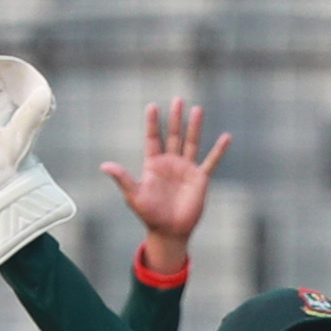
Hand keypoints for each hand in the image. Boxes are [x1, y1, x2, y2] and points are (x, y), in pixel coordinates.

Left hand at [102, 99, 228, 273]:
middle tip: (178, 99)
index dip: (152, 122)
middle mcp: (170, 163)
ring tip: (197, 109)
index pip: (153, 138)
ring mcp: (186, 169)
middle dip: (175, 117)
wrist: (170, 231)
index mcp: (153, 164)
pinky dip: (219, 150)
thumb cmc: (150, 215)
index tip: (152, 106)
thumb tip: (104, 165)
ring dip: (194, 126)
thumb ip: (123, 178)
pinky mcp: (200, 179)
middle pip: (173, 135)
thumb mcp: (134, 196)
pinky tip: (226, 137)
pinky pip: (211, 162)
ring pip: (191, 142)